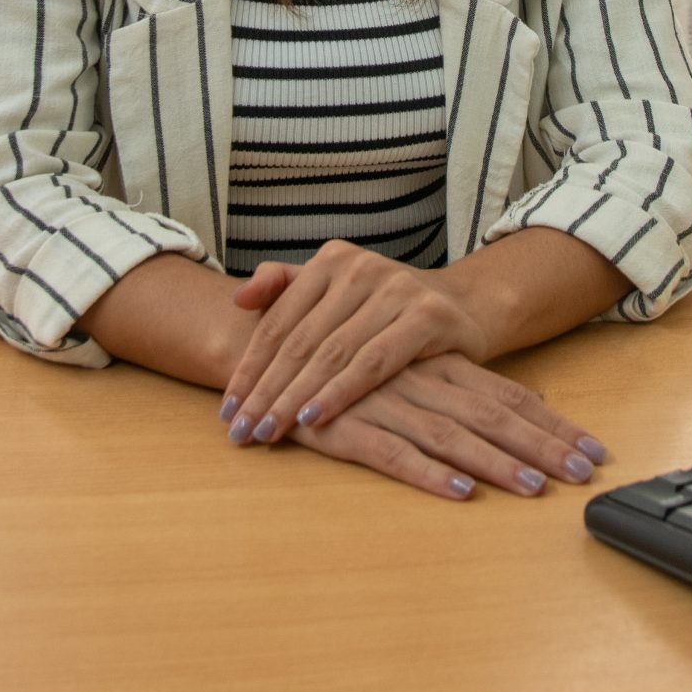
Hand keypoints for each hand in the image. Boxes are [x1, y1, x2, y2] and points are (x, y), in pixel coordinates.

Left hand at [219, 242, 491, 444]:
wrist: (464, 305)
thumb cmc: (387, 308)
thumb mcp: (337, 289)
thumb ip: (286, 287)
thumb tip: (238, 298)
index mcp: (331, 260)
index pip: (279, 321)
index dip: (249, 366)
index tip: (226, 407)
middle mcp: (360, 268)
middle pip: (300, 341)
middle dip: (266, 391)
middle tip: (241, 430)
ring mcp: (395, 289)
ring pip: (332, 354)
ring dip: (295, 397)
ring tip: (268, 430)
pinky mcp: (426, 317)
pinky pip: (374, 363)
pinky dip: (340, 392)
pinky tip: (315, 417)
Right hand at [281, 354, 609, 499]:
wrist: (264, 341)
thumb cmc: (346, 357)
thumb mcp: (412, 358)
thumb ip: (470, 379)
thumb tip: (536, 398)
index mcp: (438, 364)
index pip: (508, 394)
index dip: (552, 423)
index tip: (594, 449)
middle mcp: (419, 381)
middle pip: (493, 417)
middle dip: (542, 447)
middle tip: (585, 473)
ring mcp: (383, 404)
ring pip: (451, 437)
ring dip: (496, 464)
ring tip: (536, 488)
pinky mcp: (344, 428)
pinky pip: (391, 453)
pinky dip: (426, 473)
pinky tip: (458, 491)